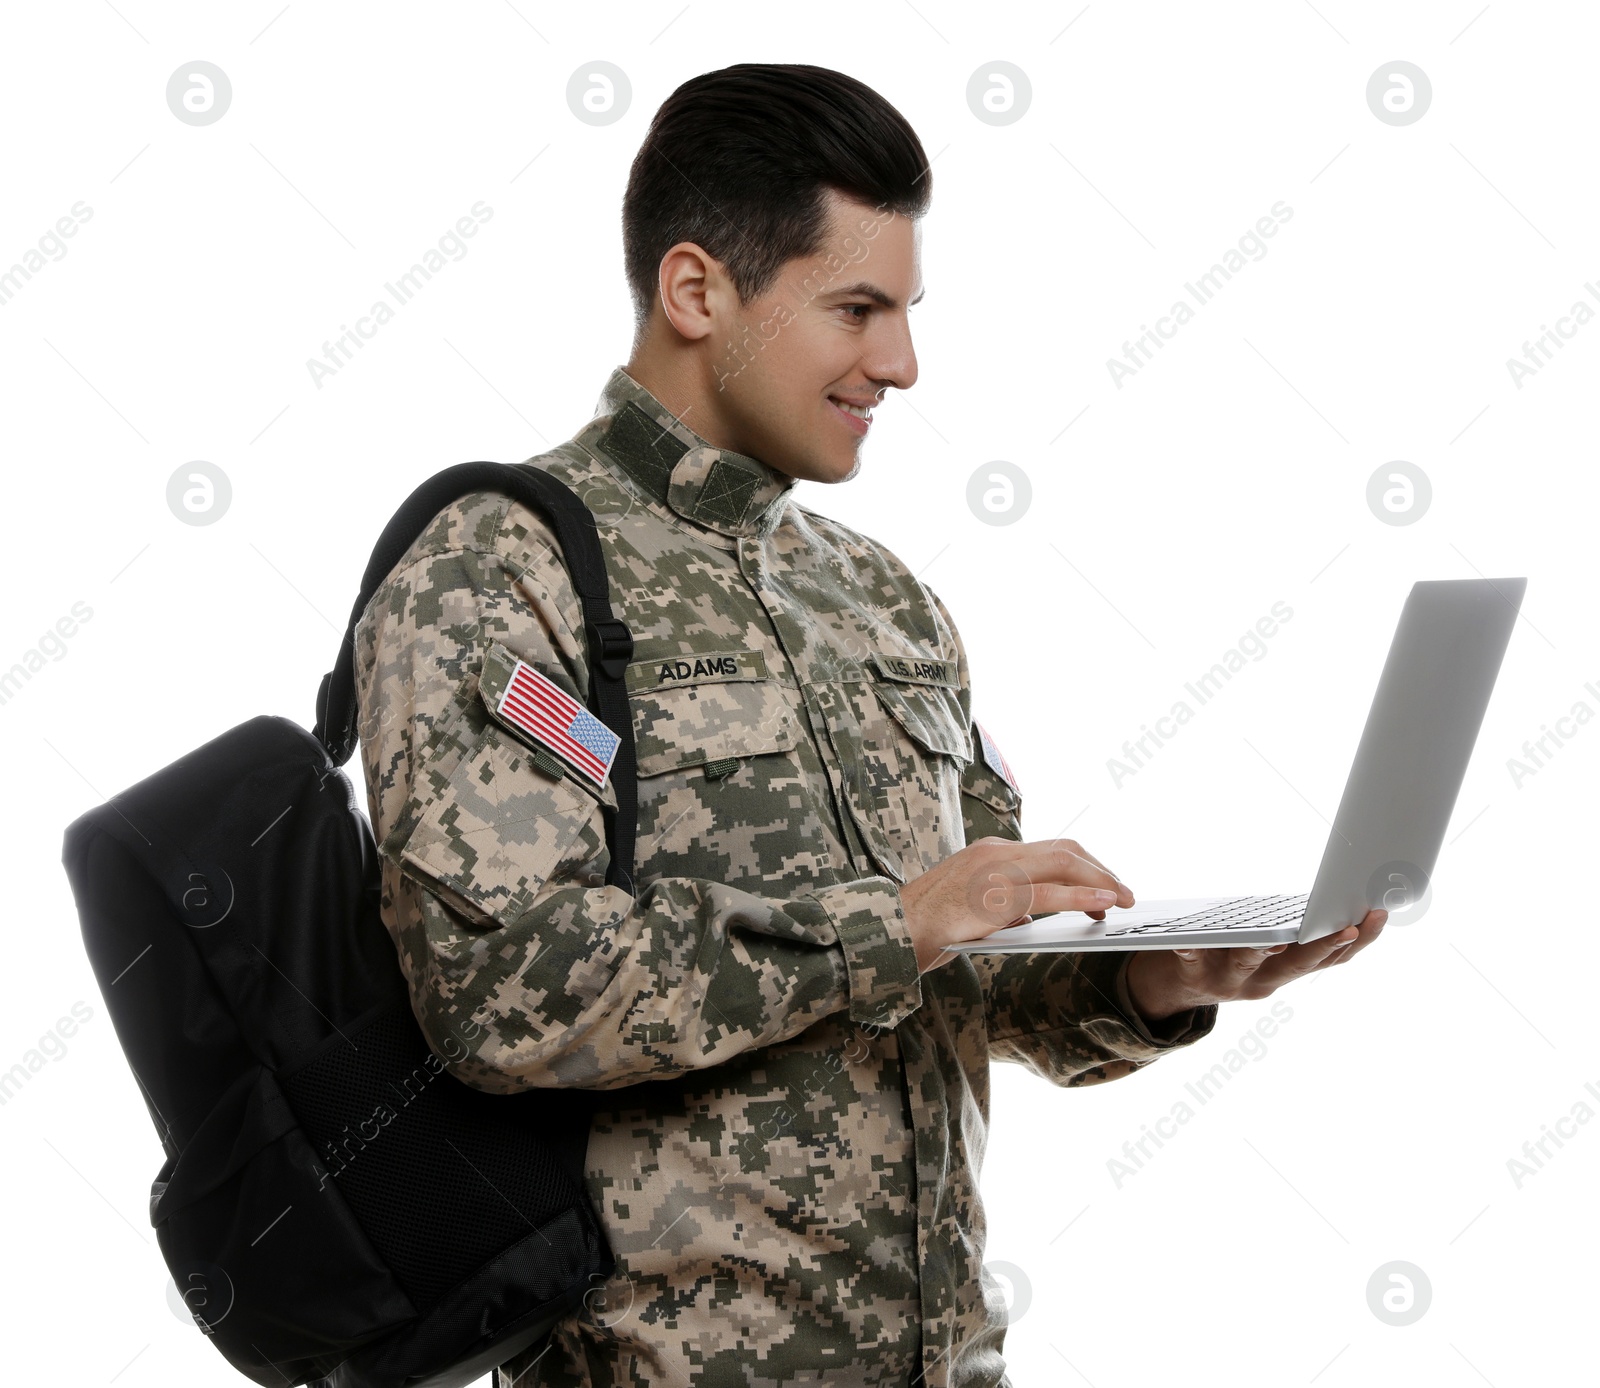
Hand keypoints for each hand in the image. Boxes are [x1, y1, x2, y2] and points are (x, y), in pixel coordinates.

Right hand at [899, 837, 1133, 973]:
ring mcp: (994, 870)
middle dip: (1102, 869)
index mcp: (991, 852)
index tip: (1107, 886)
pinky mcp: (993, 896)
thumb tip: (1030, 918)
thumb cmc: (927, 924)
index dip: (1086, 866)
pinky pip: (1046, 893)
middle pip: (1065, 849)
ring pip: (1062, 862)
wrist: (892, 931)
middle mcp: (996, 852)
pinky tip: (1102, 904)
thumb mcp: (971, 907)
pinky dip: (1080, 896)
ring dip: (1101, 880)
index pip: (1051, 850)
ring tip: (1123, 900)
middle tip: (1126, 894)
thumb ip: (1001, 905)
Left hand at [1124, 909, 1387, 1021]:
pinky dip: (1192, 949)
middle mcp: (1263, 979)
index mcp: (1286, 970)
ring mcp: (1229, 979)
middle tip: (1349, 927)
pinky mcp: (1193, 974)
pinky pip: (1192, 959)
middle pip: (1299, 964)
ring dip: (1263, 948)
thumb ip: (1294, 928)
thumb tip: (1334, 890)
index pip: (1330, 959)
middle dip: (1325, 945)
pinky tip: (1188, 941)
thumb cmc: (1232, 955)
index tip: (1378, 915)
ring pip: (1249, 962)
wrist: (1182, 987)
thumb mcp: (1268, 948)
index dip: (1358, 942)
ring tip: (1274, 937)